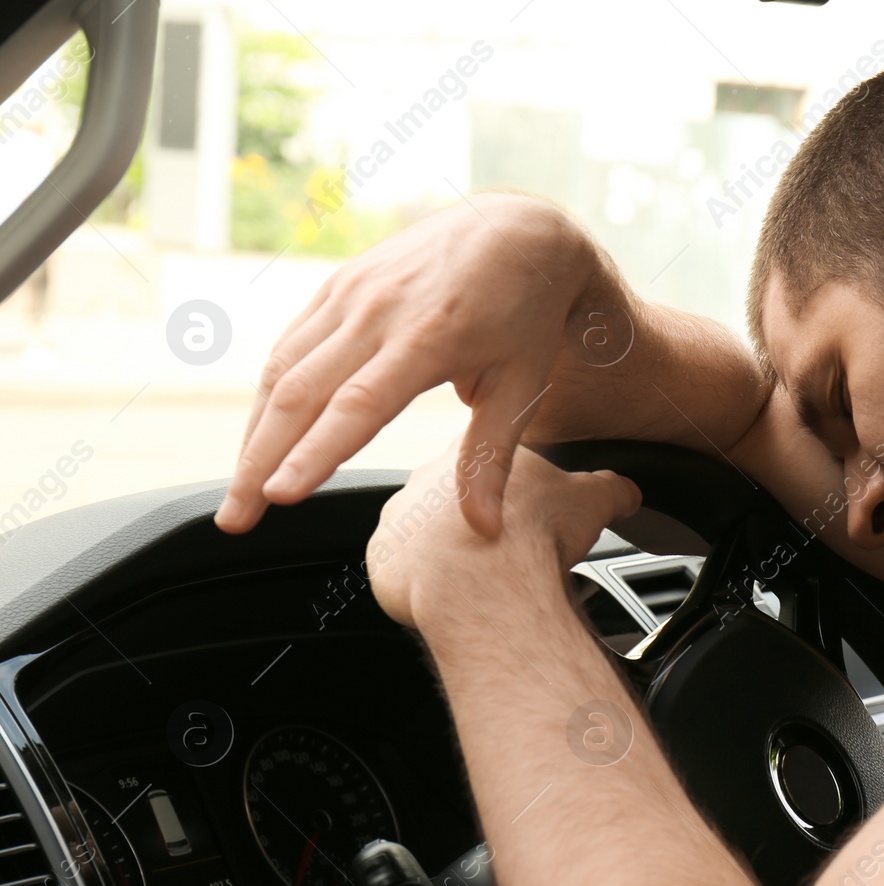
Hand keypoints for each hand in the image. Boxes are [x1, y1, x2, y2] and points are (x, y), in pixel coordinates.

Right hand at [216, 193, 592, 538]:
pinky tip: (259, 436)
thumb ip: (490, 460)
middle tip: (235, 519)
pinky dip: (267, 394)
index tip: (278, 496)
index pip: (357, 405)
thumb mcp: (521, 387)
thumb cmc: (523, 317)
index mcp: (428, 340)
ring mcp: (351, 294)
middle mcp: (378, 313)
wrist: (516, 231)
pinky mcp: (336, 285)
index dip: (314, 453)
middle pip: (301, 393)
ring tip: (239, 491)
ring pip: (283, 369)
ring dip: (253, 433)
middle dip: (260, 461)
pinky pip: (290, 345)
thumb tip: (486, 532)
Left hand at [366, 440, 640, 632]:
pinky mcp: (383, 556)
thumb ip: (612, 488)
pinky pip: (400, 571)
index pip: (484, 466)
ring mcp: (400, 516)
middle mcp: (427, 476)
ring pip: (421, 535)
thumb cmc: (535, 535)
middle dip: (471, 527)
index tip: (523, 521)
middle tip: (501, 555)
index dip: (506, 497)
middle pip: (449, 500)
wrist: (489, 581)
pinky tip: (451, 598)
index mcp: (473, 451)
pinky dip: (422, 586)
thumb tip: (627, 492)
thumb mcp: (594, 500)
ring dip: (444, 556)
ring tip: (476, 581)